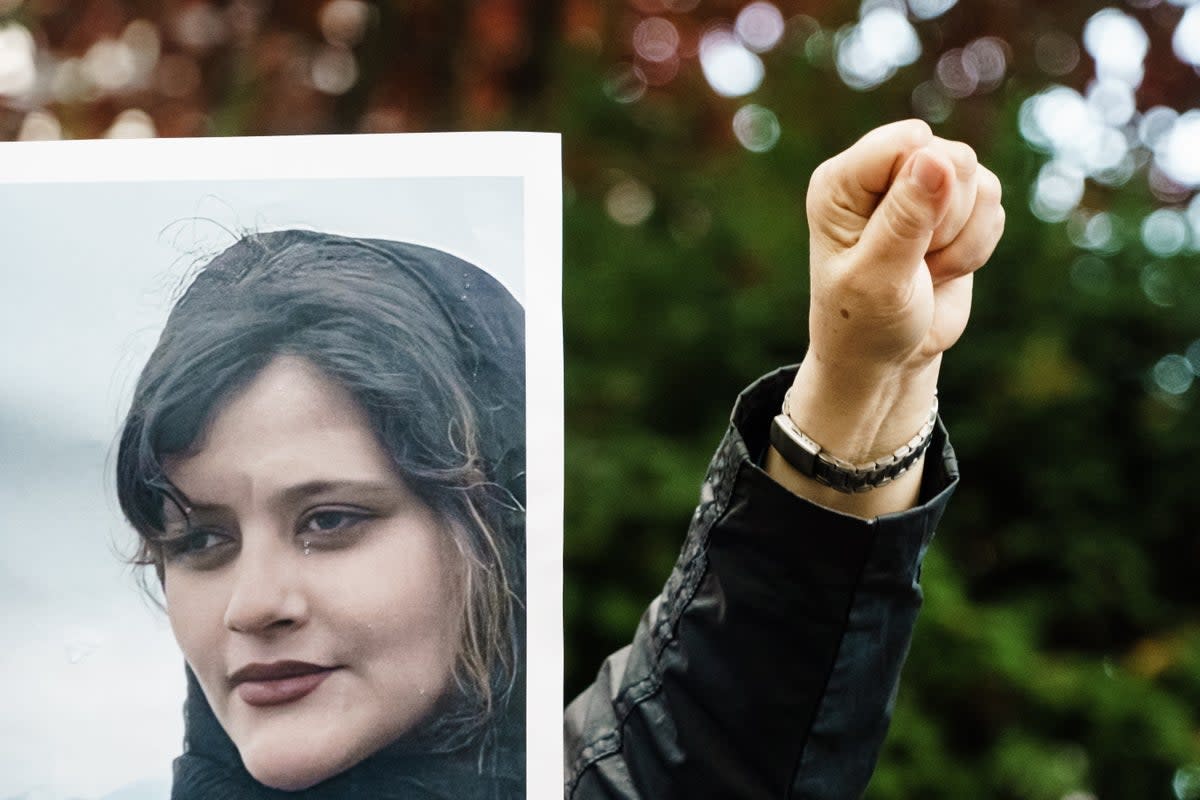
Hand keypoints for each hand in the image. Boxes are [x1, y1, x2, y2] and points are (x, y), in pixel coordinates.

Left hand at [769, 120, 1003, 516]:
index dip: (925, 189)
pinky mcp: (954, 205)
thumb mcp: (878, 277)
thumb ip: (905, 219)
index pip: (908, 143)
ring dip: (962, 239)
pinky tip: (942, 270)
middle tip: (913, 261)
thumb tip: (936, 156)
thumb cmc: (864, 323)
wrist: (885, 359)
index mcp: (840, 182)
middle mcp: (879, 174)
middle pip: (952, 156)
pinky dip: (977, 247)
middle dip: (947, 219)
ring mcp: (919, 185)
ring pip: (981, 182)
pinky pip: (995, 205)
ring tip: (923, 269)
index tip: (901, 240)